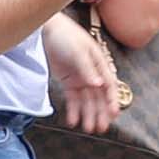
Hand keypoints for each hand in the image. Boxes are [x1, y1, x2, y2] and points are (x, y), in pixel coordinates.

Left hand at [45, 16, 118, 132]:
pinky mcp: (68, 82)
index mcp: (99, 64)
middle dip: (101, 113)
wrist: (45, 30)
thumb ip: (88, 69)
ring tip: (87, 128)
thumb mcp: (78, 52)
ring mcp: (80, 78)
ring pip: (87, 101)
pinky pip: (73, 99)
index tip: (114, 114)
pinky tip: (73, 121)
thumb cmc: (65, 35)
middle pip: (99, 97)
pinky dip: (74, 110)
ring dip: (88, 115)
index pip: (110, 85)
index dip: (112, 100)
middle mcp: (92, 73)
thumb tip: (98, 85)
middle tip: (101, 128)